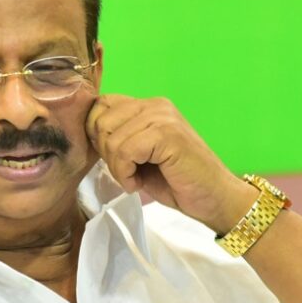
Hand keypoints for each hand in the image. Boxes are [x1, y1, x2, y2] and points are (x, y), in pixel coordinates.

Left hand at [85, 94, 255, 232]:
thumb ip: (118, 139)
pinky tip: (139, 184)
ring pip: (111, 138)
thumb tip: (87, 134)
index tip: (114, 160)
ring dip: (117, 168)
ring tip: (136, 179)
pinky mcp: (167, 134)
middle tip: (127, 173)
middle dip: (107, 155)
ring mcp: (163, 116)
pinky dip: (126, 174)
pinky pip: (125, 151)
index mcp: (147, 105)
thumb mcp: (139, 156)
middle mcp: (155, 104)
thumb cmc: (177, 182)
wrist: (214, 199)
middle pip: (101, 121)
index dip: (97, 135)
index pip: (101, 105)